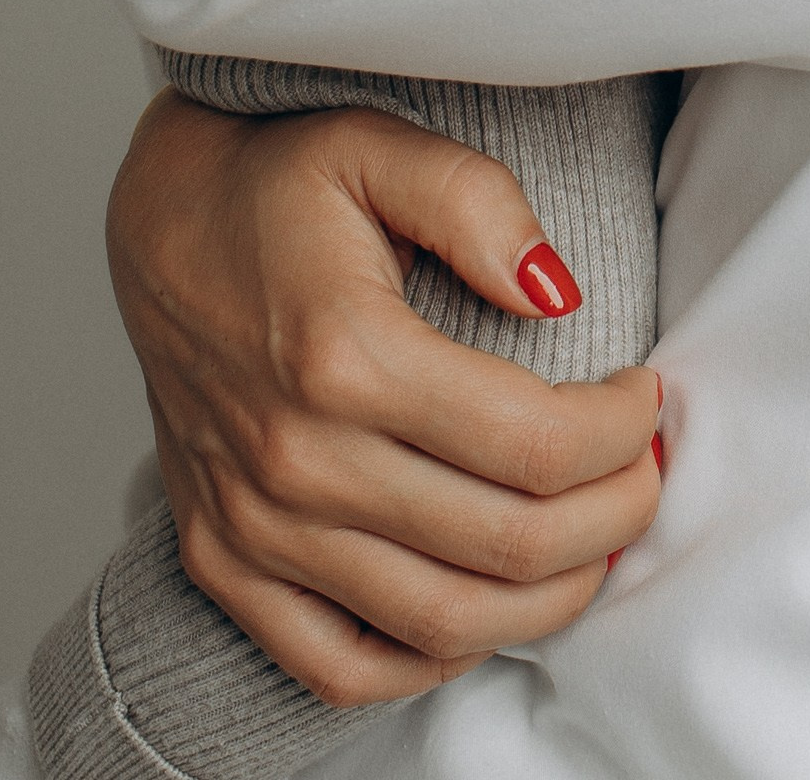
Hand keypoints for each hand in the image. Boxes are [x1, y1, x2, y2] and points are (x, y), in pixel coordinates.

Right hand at [107, 93, 662, 706]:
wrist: (162, 219)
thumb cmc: (277, 180)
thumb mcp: (379, 145)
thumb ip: (477, 202)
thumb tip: (557, 291)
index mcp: (344, 356)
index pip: (532, 444)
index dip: (621, 433)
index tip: (647, 395)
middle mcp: (295, 459)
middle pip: (505, 542)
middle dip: (613, 516)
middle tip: (647, 470)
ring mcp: (254, 526)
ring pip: (442, 620)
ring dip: (550, 595)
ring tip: (599, 536)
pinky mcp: (223, 561)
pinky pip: (341, 664)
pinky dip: (431, 657)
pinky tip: (489, 603)